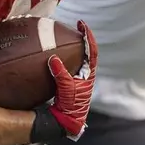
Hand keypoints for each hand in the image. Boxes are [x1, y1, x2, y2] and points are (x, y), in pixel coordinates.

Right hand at [47, 21, 96, 139]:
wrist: (68, 120)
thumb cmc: (71, 106)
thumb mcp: (66, 88)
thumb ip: (61, 73)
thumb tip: (53, 58)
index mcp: (89, 73)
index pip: (92, 50)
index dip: (88, 36)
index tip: (82, 25)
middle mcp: (86, 74)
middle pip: (86, 51)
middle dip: (81, 38)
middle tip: (74, 27)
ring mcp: (79, 78)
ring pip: (78, 58)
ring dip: (74, 47)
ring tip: (65, 37)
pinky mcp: (71, 82)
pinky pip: (68, 64)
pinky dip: (64, 57)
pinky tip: (53, 54)